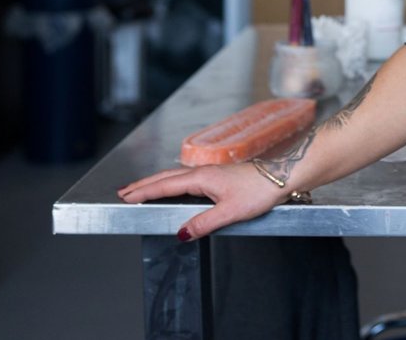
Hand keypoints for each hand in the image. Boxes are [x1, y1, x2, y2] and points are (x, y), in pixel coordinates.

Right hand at [118, 162, 288, 240]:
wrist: (282, 176)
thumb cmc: (259, 190)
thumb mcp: (230, 212)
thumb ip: (203, 223)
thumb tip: (181, 234)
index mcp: (202, 178)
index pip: (164, 185)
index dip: (144, 191)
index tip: (125, 196)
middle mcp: (203, 172)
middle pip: (165, 177)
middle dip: (143, 185)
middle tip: (124, 192)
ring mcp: (210, 173)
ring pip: (175, 176)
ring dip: (156, 182)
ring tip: (141, 190)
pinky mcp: (217, 176)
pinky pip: (186, 178)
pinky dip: (171, 182)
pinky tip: (172, 188)